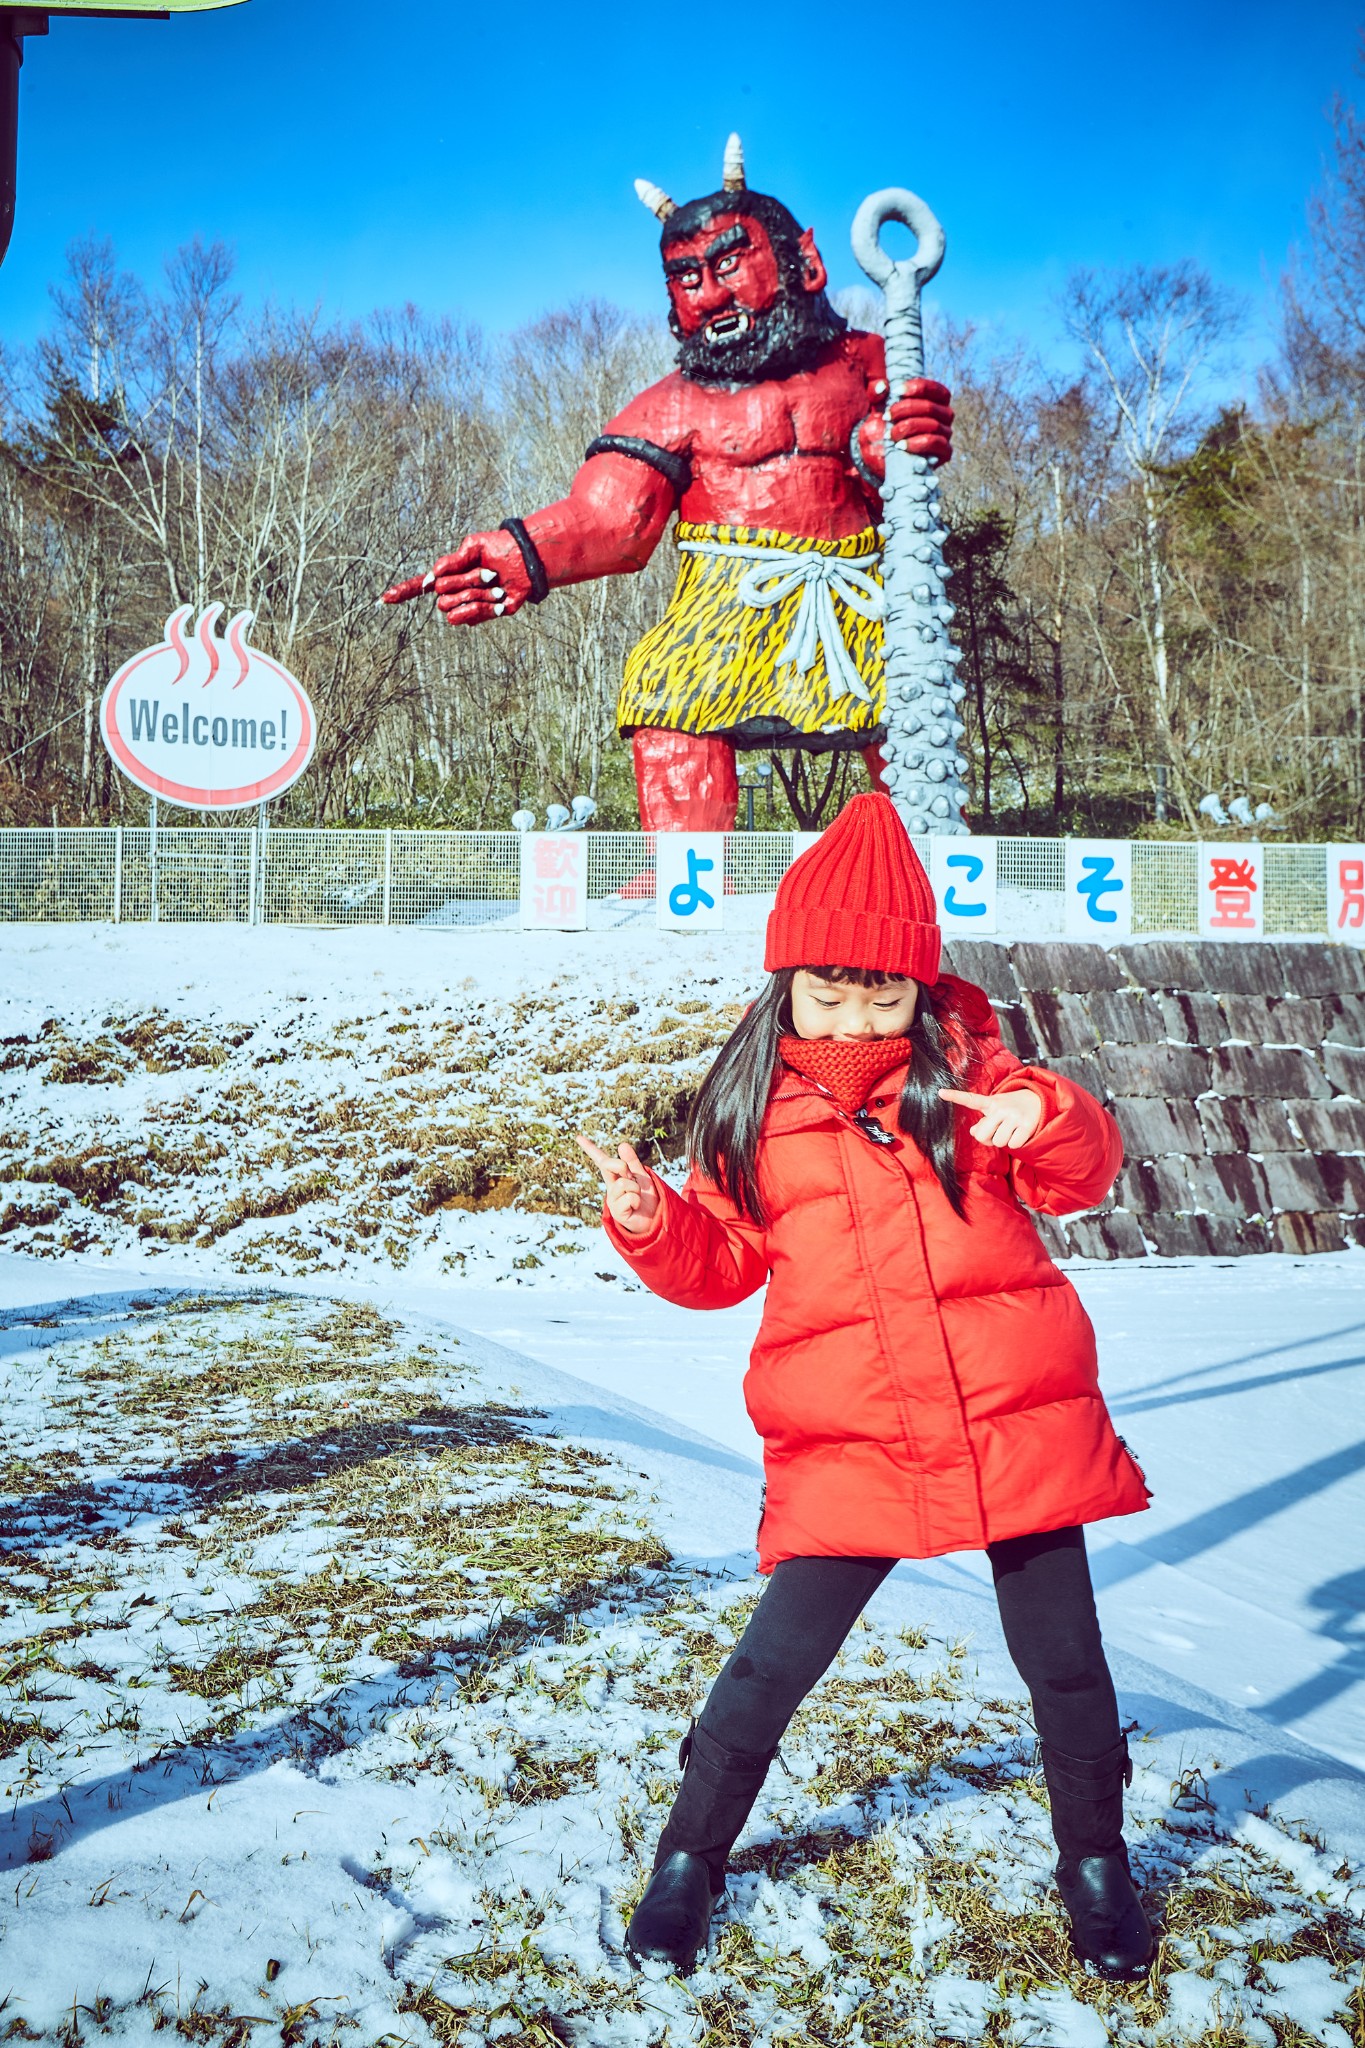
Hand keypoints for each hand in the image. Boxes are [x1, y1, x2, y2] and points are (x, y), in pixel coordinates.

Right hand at [380, 530, 531, 622]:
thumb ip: (452, 560)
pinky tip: (501, 599)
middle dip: (465, 582)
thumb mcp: (473, 546)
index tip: (386, 598)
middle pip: (441, 595)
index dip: (404, 591)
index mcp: (449, 575)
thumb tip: (432, 576)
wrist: (527, 563)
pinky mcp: (483, 616)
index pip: (421, 585)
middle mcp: (455, 593)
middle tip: (489, 573)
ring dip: (475, 595)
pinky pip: (471, 617)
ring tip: (496, 586)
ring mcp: (468, 606)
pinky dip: (486, 606)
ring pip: (453, 609)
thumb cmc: (499, 550)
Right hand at [576, 1134, 661, 1235]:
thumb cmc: (648, 1199)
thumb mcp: (642, 1176)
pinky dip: (637, 1200)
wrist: (656, 1220)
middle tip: (632, 1178)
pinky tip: (636, 1207)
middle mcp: (611, 1187)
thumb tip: (622, 1144)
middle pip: (609, 1165)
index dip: (590, 1148)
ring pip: (624, 1183)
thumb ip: (633, 1162)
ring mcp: (612, 1199)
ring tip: (638, 1198)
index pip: (601, 1160)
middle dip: (622, 1166)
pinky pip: (629, 1197)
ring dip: (636, 1189)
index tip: (578, 1137)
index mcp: (616, 1177)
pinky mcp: (617, 1212)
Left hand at [887, 377, 953, 464]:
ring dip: (907, 428)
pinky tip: (900, 446)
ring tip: (889, 435)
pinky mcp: (945, 451)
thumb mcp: (881, 407)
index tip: (895, 392)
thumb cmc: (889, 426)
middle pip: (930, 407)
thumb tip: (882, 386)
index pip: (933, 388)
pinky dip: (916, 443)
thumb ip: (878, 393)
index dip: (916, 387)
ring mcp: (947, 433)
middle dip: (905, 410)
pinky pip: (936, 443)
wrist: (890, 457)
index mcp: (936, 399)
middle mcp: (945, 415)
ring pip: (932, 425)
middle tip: (886, 416)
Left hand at [939, 1086, 1042, 1148]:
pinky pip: (1013, 1145)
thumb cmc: (1011, 1109)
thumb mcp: (995, 1111)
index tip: (940, 1092)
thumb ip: (983, 1123)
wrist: (1038, 1100)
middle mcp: (1001, 1108)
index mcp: (990, 1103)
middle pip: (982, 1135)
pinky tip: (1020, 1133)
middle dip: (988, 1138)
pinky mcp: (1026, 1125)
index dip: (955, 1096)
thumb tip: (974, 1132)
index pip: (970, 1099)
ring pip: (999, 1142)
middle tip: (997, 1132)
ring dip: (1004, 1141)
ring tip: (1011, 1130)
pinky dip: (1016, 1144)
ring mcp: (1014, 1116)